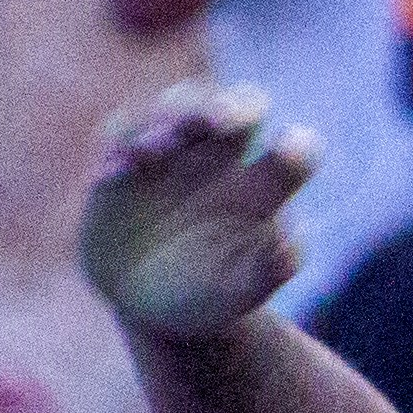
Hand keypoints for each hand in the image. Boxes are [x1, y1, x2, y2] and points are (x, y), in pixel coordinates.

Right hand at [80, 85, 320, 342]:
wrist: (152, 306)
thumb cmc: (211, 295)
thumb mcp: (241, 292)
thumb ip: (270, 267)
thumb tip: (291, 242)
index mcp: (265, 187)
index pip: (294, 152)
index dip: (297, 147)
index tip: (290, 150)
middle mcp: (223, 157)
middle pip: (235, 108)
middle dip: (228, 106)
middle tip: (220, 120)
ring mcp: (173, 153)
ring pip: (176, 109)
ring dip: (169, 118)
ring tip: (161, 146)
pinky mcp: (124, 161)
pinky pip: (120, 137)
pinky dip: (118, 147)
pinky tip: (115, 172)